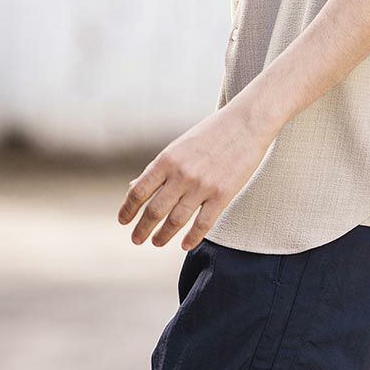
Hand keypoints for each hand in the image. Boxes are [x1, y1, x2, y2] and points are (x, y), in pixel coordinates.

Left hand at [117, 103, 274, 251]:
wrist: (246, 124)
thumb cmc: (210, 134)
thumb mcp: (178, 147)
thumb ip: (158, 169)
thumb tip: (135, 188)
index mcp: (166, 160)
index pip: (139, 192)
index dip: (128, 210)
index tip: (123, 221)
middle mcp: (181, 174)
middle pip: (154, 211)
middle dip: (142, 229)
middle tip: (136, 240)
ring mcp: (202, 186)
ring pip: (176, 221)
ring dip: (163, 236)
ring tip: (156, 243)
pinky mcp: (222, 195)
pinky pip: (203, 224)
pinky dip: (192, 238)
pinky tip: (184, 246)